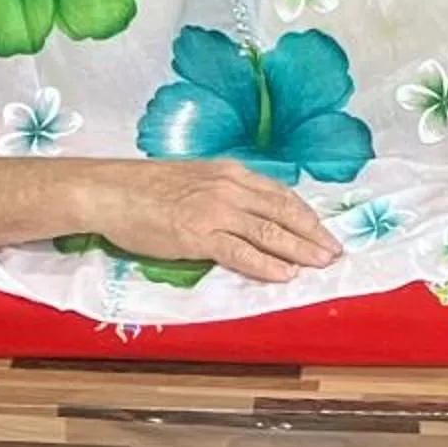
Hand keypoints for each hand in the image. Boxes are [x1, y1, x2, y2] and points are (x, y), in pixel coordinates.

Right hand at [66, 160, 341, 283]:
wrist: (112, 191)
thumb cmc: (146, 187)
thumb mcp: (196, 177)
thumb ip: (224, 191)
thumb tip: (249, 211)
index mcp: (230, 172)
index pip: (280, 194)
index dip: (305, 214)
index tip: (323, 229)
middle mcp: (230, 188)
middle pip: (283, 212)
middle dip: (313, 233)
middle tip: (335, 251)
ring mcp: (215, 211)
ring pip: (269, 233)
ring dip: (300, 250)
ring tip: (321, 264)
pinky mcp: (199, 235)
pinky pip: (241, 252)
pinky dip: (267, 265)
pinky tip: (284, 274)